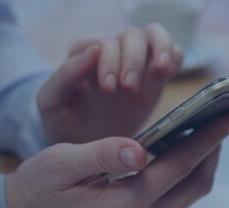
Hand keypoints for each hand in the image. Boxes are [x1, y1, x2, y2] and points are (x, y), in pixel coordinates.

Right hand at [6, 112, 228, 207]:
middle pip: (194, 184)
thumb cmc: (37, 189)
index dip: (208, 139)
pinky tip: (177, 149)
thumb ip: (102, 154)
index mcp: (124, 204)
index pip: (179, 166)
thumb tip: (140, 148)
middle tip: (225, 120)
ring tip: (206, 131)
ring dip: (200, 161)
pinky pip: (172, 195)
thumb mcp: (60, 164)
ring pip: (187, 192)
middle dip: (214, 151)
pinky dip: (182, 171)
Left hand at [38, 23, 182, 143]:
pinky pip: (173, 55)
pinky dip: (175, 57)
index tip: (110, 88)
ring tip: (162, 70)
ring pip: (154, 36)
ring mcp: (137, 64)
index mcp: (86, 57)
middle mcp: (113, 54)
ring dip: (160, 49)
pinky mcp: (156, 78)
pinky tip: (170, 73)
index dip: (109, 61)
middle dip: (133, 59)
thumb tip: (94, 50)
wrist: (88, 149)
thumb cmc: (66, 125)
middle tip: (129, 87)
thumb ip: (64, 77)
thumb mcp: (52, 104)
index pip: (103, 44)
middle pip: (131, 36)